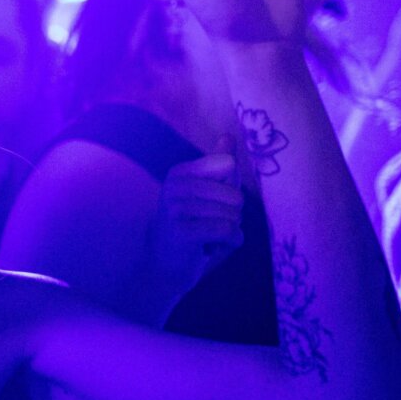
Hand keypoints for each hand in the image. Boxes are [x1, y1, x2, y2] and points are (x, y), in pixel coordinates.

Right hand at [147, 139, 244, 295]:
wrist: (164, 263)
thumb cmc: (190, 225)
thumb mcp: (204, 192)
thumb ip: (217, 166)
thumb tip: (228, 135)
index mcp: (180, 172)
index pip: (229, 166)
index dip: (231, 189)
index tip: (211, 203)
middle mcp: (175, 186)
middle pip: (236, 195)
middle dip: (233, 215)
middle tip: (209, 224)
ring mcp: (176, 209)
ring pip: (234, 215)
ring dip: (229, 231)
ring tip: (207, 236)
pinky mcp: (182, 232)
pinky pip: (228, 231)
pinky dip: (229, 243)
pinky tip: (211, 247)